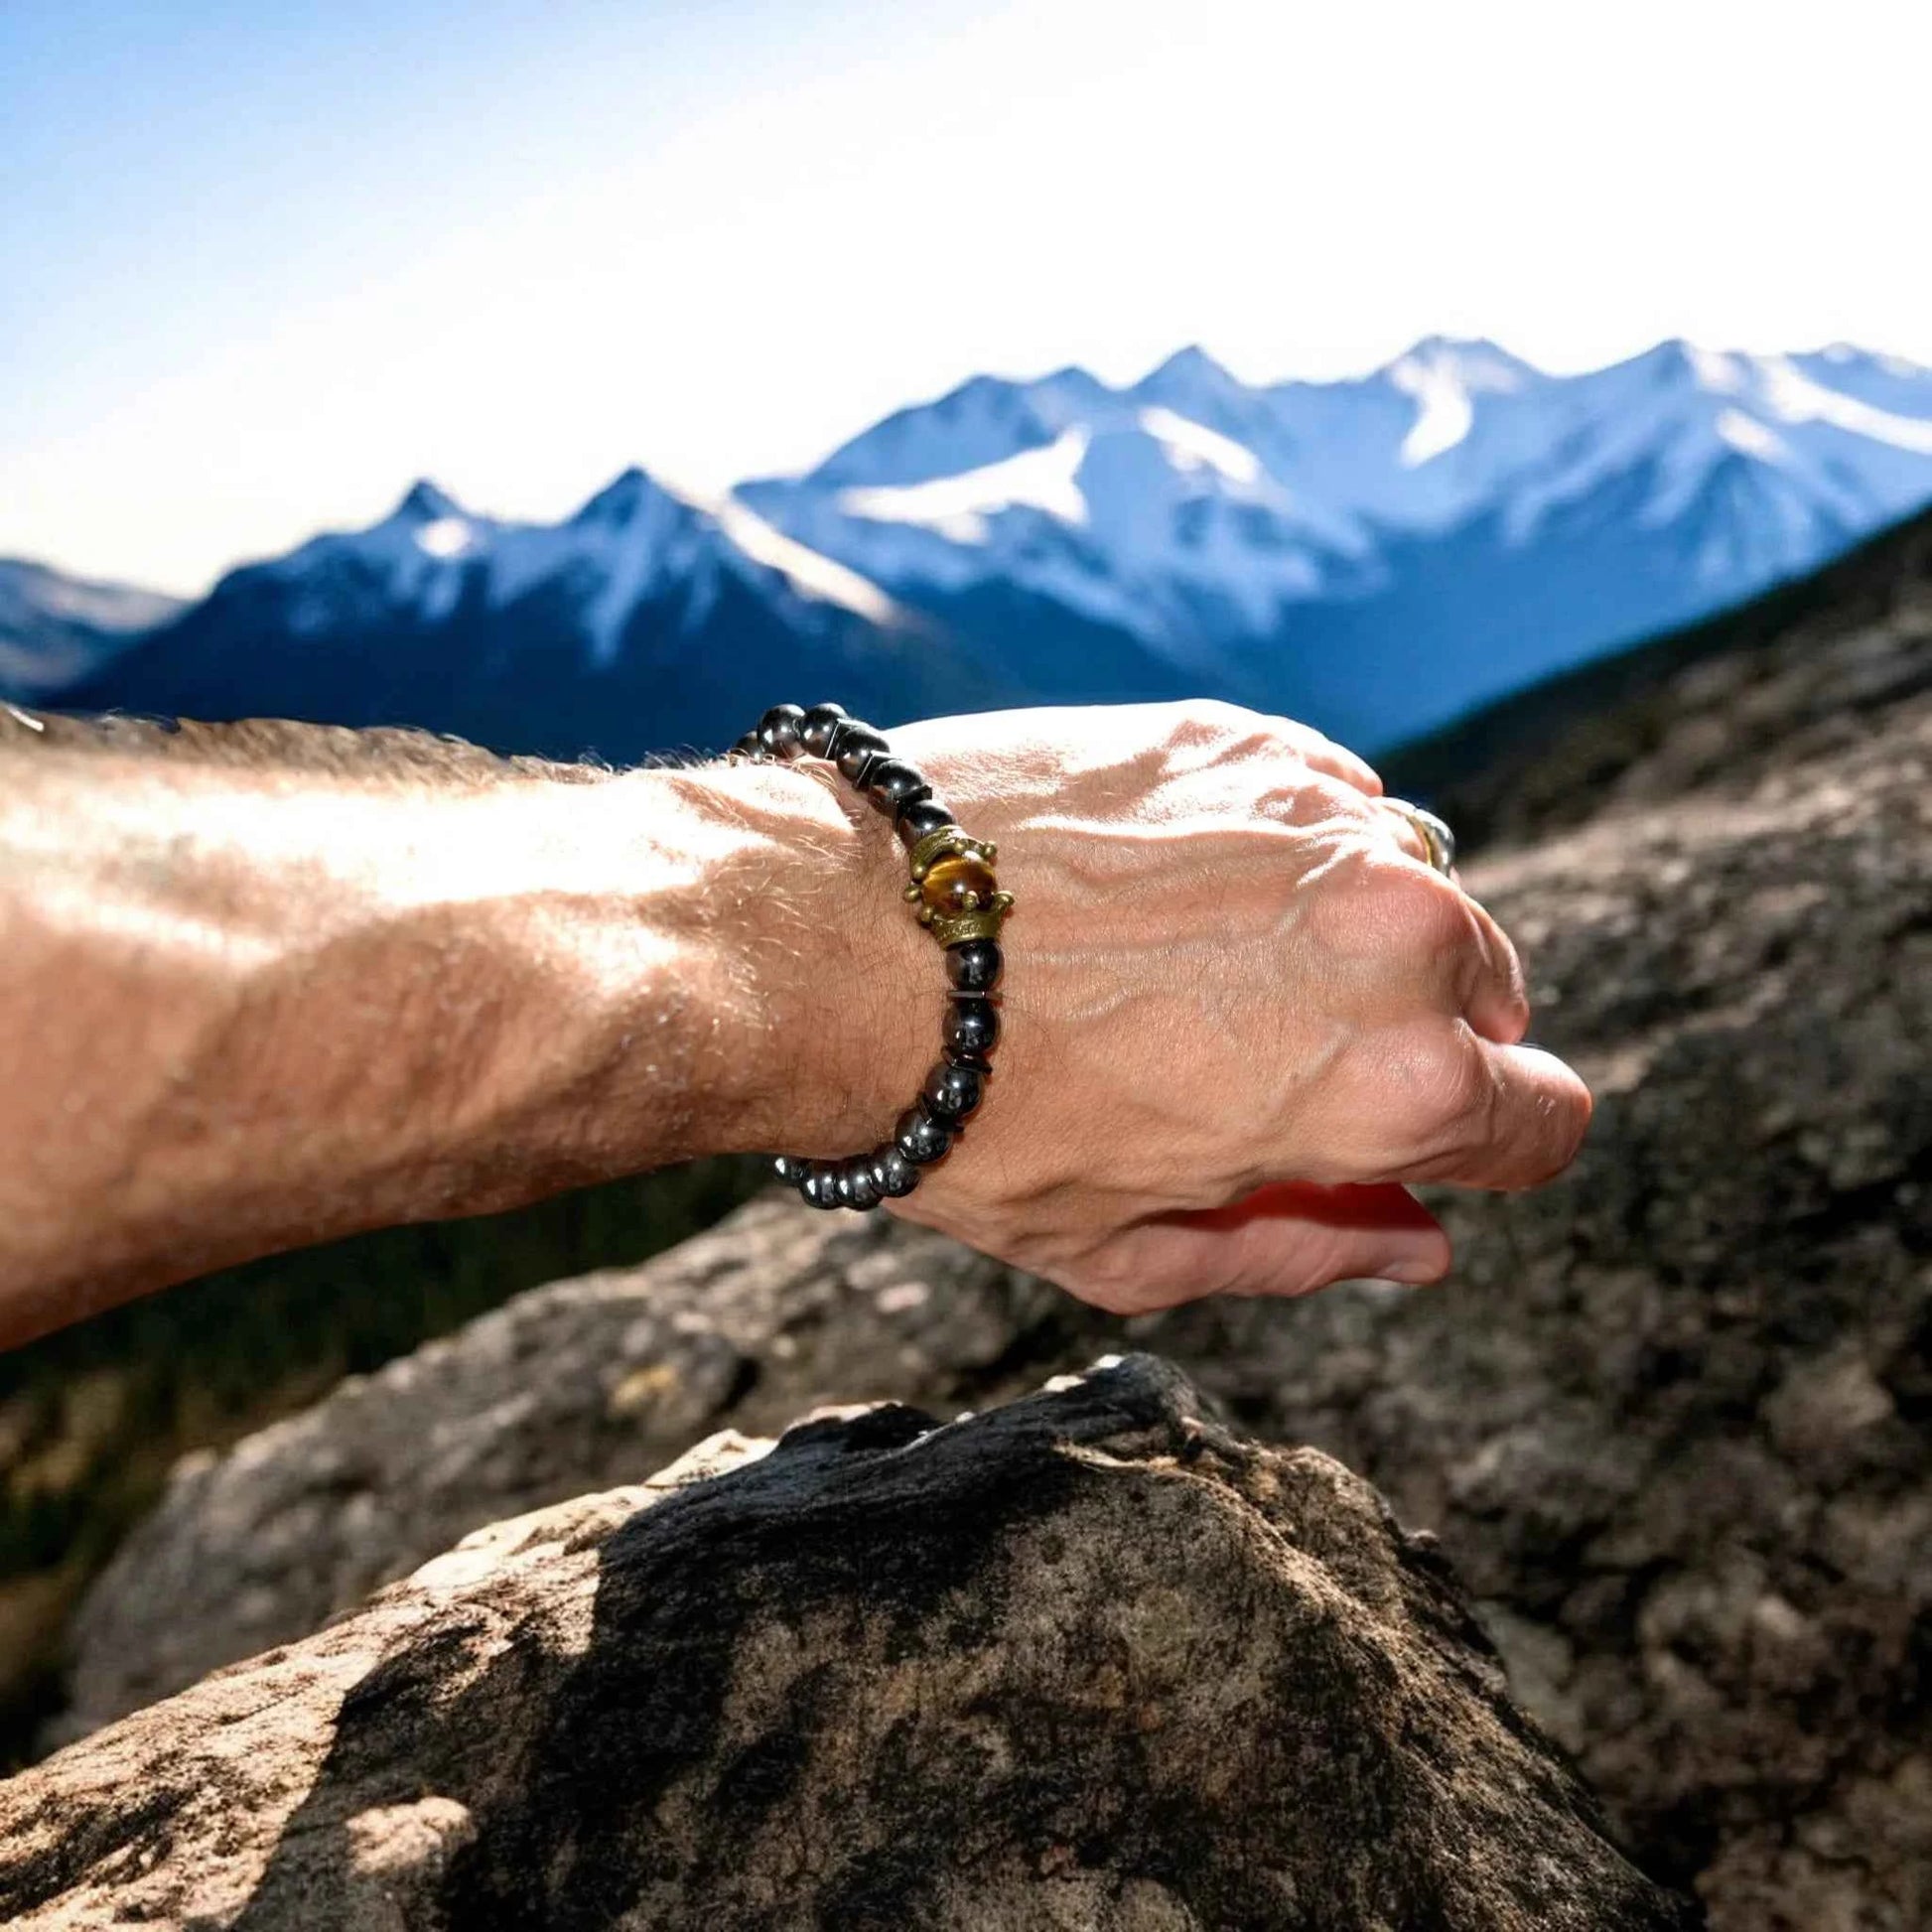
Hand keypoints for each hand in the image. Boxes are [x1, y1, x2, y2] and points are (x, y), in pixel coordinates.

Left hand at [872, 700, 1590, 1314]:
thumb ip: (1308, 1247)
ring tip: (1202, 969)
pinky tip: (1171, 890)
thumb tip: (1420, 1244)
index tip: (1418, 1142)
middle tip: (1269, 1061)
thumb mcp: (1135, 1249)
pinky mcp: (1248, 738)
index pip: (1543, 1118)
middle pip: (1488, 993)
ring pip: (1409, 886)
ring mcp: (1324, 815)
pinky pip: (1325, 803)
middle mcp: (1397, 929)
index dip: (1486, 1146)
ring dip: (1346, 934)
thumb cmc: (972, 1120)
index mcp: (1395, 1083)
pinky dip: (1281, 851)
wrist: (834, 941)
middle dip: (1414, 1039)